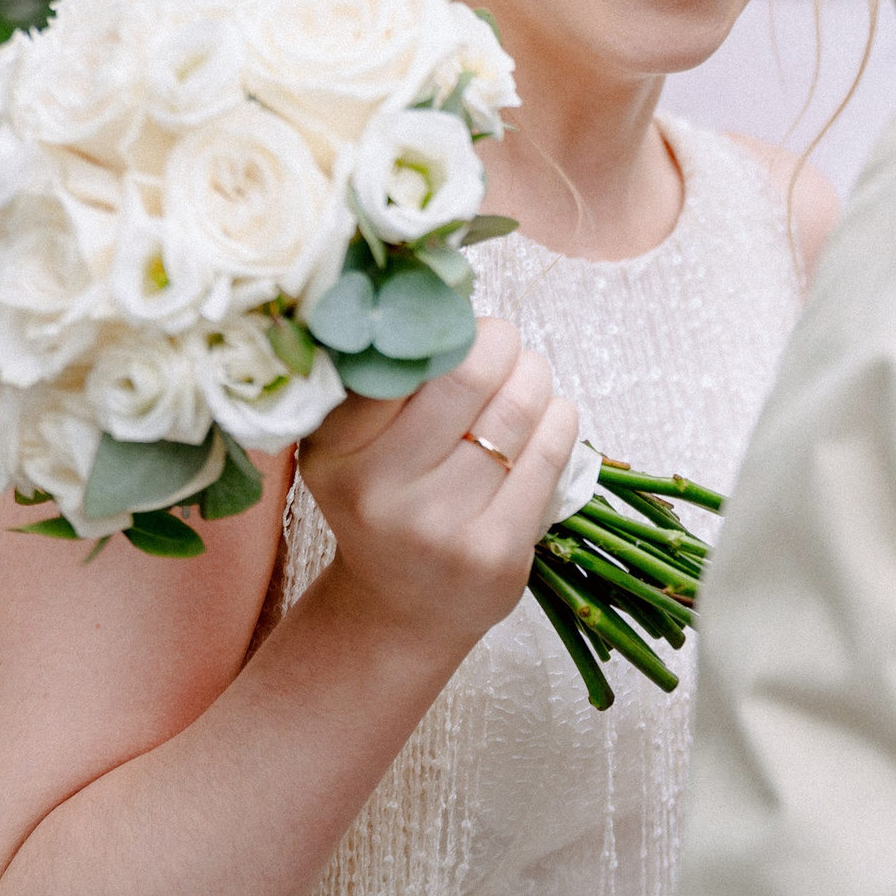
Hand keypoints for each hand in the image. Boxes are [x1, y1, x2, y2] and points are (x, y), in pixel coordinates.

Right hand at [295, 318, 577, 658]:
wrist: (402, 609)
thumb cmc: (385, 503)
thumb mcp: (349, 448)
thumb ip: (374, 381)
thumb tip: (429, 285)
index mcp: (335, 452)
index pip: (398, 356)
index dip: (438, 323)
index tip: (450, 318)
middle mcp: (379, 491)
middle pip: (467, 373)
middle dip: (498, 341)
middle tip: (501, 342)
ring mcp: (439, 528)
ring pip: (517, 407)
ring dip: (534, 375)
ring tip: (527, 376)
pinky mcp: (495, 553)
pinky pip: (550, 452)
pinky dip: (560, 419)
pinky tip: (549, 417)